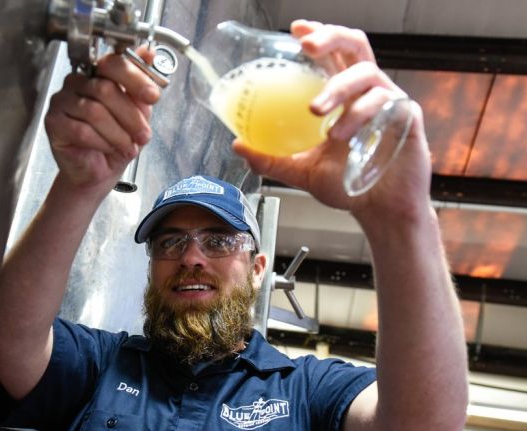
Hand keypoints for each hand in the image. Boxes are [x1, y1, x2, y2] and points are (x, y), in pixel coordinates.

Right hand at [44, 47, 159, 196]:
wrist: (99, 171)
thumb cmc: (115, 140)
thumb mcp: (137, 111)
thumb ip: (141, 84)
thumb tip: (149, 53)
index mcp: (96, 74)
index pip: (113, 63)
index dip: (135, 78)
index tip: (153, 96)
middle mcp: (76, 82)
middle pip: (105, 89)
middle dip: (130, 116)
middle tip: (143, 135)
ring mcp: (61, 101)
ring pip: (94, 112)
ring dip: (118, 133)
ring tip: (127, 147)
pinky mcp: (53, 123)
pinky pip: (80, 130)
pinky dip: (101, 142)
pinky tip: (108, 148)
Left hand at [233, 20, 431, 221]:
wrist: (379, 211)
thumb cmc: (348, 186)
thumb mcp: (302, 170)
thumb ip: (271, 158)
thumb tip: (238, 145)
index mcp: (344, 97)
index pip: (333, 54)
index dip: (319, 35)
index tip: (297, 29)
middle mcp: (366, 92)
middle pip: (354, 46)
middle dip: (330, 37)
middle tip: (307, 46)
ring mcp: (388, 102)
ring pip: (365, 73)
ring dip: (337, 88)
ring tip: (316, 112)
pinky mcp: (407, 117)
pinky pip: (384, 102)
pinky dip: (359, 114)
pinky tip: (342, 136)